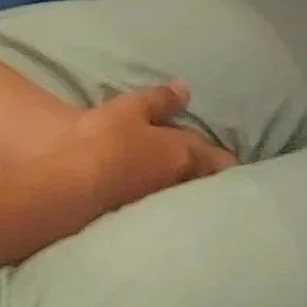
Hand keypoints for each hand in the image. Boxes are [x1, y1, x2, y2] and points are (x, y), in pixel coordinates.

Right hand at [55, 81, 236, 221]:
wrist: (70, 188)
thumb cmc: (107, 140)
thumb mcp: (133, 108)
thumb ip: (161, 100)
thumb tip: (187, 88)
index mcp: (180, 155)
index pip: (210, 157)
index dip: (224, 159)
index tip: (236, 165)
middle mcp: (172, 183)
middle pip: (197, 180)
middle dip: (207, 177)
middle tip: (216, 176)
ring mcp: (152, 204)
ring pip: (177, 195)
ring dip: (184, 190)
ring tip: (188, 187)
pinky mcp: (131, 218)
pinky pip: (156, 208)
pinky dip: (162, 202)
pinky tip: (155, 200)